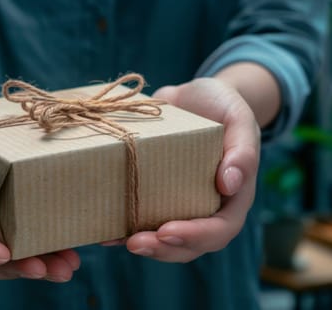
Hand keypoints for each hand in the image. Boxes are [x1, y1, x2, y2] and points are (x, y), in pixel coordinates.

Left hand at [125, 77, 260, 261]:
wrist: (193, 97)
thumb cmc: (222, 106)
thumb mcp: (238, 119)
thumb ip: (242, 150)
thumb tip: (230, 185)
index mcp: (232, 196)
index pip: (220, 228)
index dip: (196, 236)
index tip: (167, 231)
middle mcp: (205, 206)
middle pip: (189, 243)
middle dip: (162, 248)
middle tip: (135, 243)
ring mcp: (178, 203)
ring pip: (163, 238)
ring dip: (141, 244)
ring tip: (115, 239)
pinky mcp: (154, 194)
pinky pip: (141, 219)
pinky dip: (122, 228)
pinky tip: (103, 231)